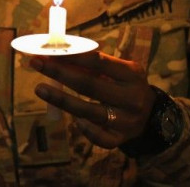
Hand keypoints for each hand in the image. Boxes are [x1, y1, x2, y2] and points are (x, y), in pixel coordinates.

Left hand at [30, 51, 155, 148]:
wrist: (153, 116)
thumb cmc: (127, 86)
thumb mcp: (119, 71)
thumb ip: (94, 65)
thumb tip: (60, 54)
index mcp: (131, 74)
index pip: (99, 62)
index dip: (73, 56)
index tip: (50, 50)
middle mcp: (131, 97)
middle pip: (90, 85)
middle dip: (60, 73)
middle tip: (36, 63)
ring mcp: (127, 120)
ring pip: (90, 111)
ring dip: (62, 99)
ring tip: (39, 88)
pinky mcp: (121, 139)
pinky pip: (98, 136)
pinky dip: (84, 127)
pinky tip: (75, 119)